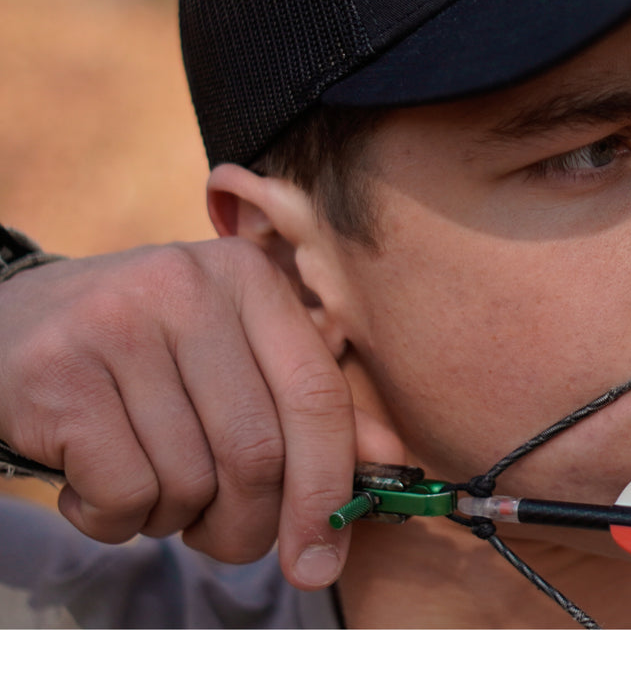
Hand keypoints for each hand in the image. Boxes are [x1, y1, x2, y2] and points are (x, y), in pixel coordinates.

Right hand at [0, 239, 358, 589]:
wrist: (9, 325)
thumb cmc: (142, 352)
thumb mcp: (229, 352)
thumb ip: (305, 404)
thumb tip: (388, 464)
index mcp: (249, 279)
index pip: (317, 396)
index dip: (328, 488)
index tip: (323, 557)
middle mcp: (189, 289)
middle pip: (258, 452)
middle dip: (248, 522)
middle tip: (224, 535)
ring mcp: (118, 325)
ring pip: (189, 480)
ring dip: (173, 517)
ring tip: (147, 483)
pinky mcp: (58, 374)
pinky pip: (124, 492)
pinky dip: (115, 519)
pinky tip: (92, 483)